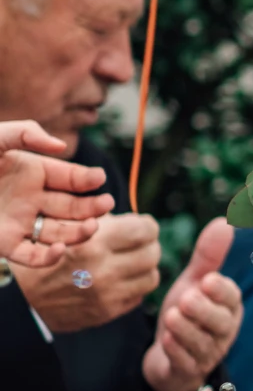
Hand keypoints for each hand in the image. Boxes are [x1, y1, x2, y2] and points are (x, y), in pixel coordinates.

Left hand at [0, 120, 113, 266]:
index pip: (71, 177)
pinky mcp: (4, 244)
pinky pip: (33, 256)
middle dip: (92, 207)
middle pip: (73, 206)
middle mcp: (32, 198)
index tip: (99, 180)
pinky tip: (60, 249)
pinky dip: (49, 257)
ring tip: (90, 227)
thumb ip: (26, 133)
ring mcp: (20, 222)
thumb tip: (61, 147)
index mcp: (33, 172)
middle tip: (105, 206)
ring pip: (60, 232)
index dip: (88, 180)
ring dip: (80, 232)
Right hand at [16, 212, 161, 332]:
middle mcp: (104, 271)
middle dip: (148, 245)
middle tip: (137, 244)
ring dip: (144, 268)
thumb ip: (103, 221)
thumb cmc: (42, 254)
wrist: (18, 294)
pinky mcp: (105, 313)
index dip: (146, 225)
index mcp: (94, 244)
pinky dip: (133, 287)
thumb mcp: (66, 228)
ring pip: (151, 277)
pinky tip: (118, 280)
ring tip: (130, 262)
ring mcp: (106, 295)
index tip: (140, 226)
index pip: (147, 230)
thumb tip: (135, 221)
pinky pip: (137, 297)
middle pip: (153, 253)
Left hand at [141, 218, 243, 390]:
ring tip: (173, 316)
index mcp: (227, 308)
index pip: (231, 299)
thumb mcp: (194, 284)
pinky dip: (177, 351)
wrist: (168, 357)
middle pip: (220, 323)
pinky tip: (166, 340)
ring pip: (203, 343)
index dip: (221, 290)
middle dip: (204, 311)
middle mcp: (222, 331)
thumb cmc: (187, 315)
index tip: (206, 280)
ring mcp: (207, 353)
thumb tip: (224, 221)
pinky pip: (186, 362)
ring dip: (187, 330)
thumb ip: (208, 257)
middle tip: (186, 299)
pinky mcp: (189, 371)